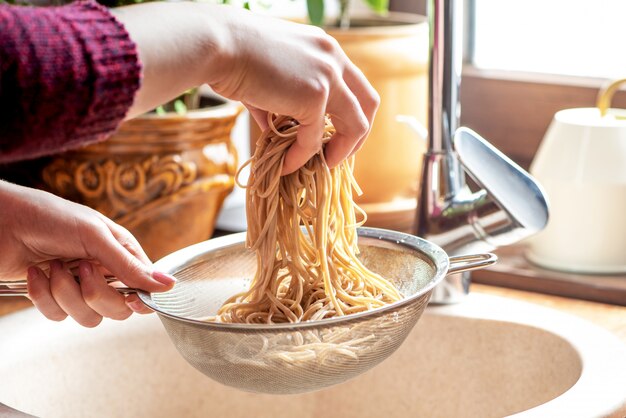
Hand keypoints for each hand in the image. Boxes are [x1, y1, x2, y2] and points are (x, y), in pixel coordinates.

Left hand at [0, 181, 173, 326]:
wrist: (1, 221)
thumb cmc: (49, 217)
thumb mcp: (95, 237)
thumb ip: (130, 266)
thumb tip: (169, 285)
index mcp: (122, 254)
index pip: (145, 288)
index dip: (141, 299)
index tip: (131, 299)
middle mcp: (104, 273)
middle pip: (118, 309)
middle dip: (96, 293)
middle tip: (82, 268)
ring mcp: (78, 286)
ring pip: (88, 317)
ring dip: (66, 293)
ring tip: (54, 266)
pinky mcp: (53, 297)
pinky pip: (58, 315)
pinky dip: (43, 295)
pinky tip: (36, 272)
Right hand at [116, 3, 378, 174]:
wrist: (217, 45)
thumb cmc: (230, 54)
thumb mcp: (266, 75)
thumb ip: (278, 103)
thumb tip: (275, 131)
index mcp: (324, 49)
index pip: (355, 85)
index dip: (350, 114)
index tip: (334, 136)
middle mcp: (333, 58)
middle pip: (369, 103)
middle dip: (358, 135)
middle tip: (338, 155)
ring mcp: (328, 77)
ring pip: (356, 124)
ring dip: (342, 150)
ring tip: (322, 166)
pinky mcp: (315, 96)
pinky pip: (314, 138)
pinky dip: (302, 156)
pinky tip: (287, 165)